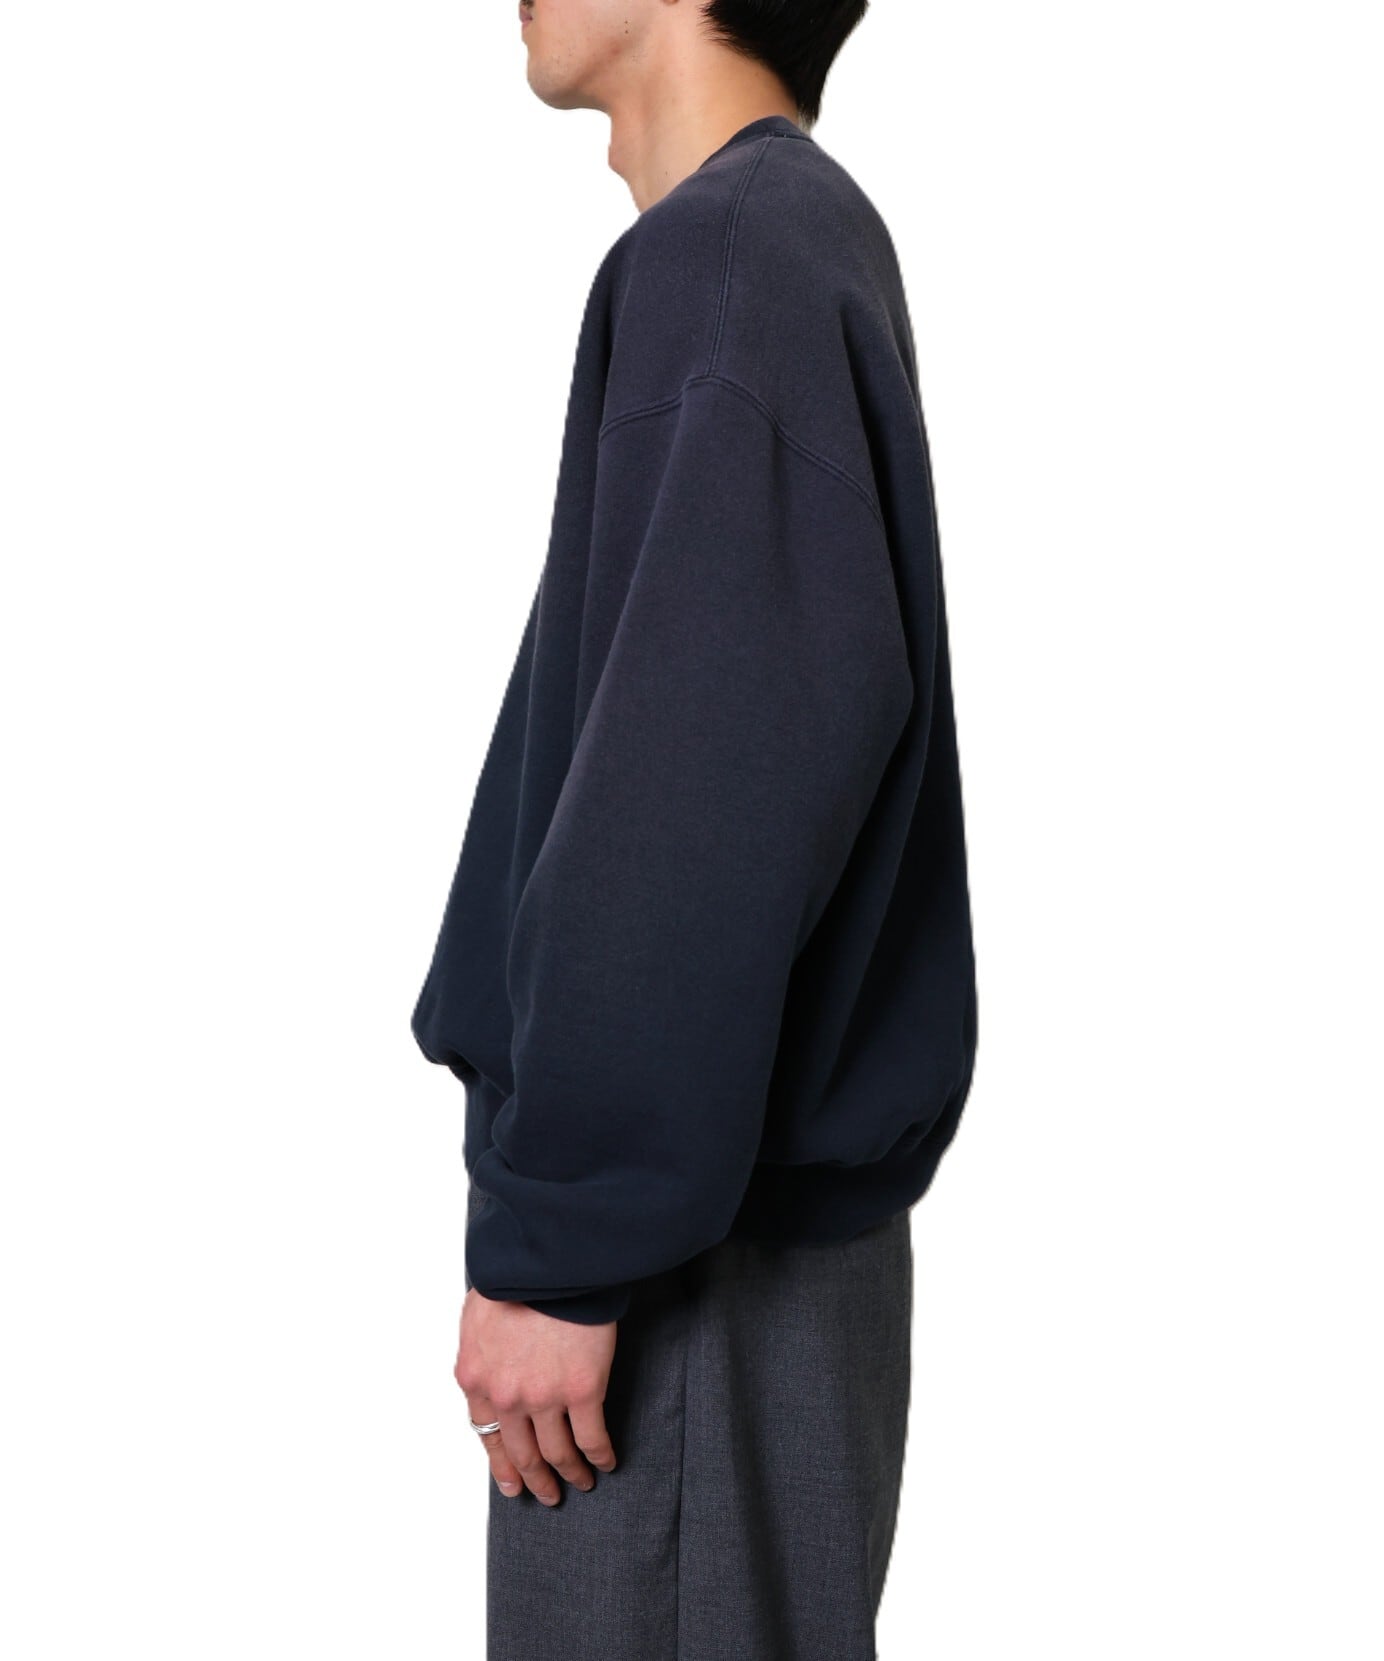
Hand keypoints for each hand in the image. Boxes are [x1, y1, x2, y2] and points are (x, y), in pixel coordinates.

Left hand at [454, 1286, 618, 1504]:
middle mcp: (507, 1397)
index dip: (503, 1465)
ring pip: (557, 1452)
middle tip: (547, 1493)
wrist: (551, 1261)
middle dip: (535, 1479)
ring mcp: (545, 1397)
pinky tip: (606, 1462)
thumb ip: (480, 1352)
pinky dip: (599, 1456)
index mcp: (476, 1379)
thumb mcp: (477, 1317)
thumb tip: (490, 1370)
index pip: (488, 1436)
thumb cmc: (516, 1277)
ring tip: (580, 1482)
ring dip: (569, 1473)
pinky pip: (592, 1437)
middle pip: (522, 1453)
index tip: (512, 1482)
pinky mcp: (583, 1391)